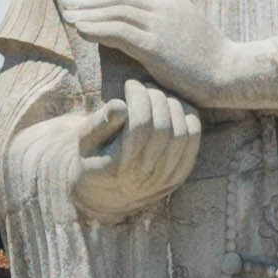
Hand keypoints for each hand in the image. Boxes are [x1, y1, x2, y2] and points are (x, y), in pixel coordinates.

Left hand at [67, 0, 277, 119]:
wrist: (230, 72)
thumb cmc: (209, 57)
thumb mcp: (187, 28)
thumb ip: (165, 19)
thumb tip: (141, 20)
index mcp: (171, 1)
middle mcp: (164, 8)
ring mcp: (160, 25)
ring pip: (115, 10)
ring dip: (88, 11)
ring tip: (67, 14)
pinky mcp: (155, 46)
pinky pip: (118, 32)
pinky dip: (96, 28)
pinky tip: (80, 29)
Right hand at [73, 81, 202, 220]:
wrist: (106, 193)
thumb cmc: (93, 157)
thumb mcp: (85, 141)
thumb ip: (99, 123)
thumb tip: (119, 105)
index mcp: (118, 169)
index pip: (140, 126)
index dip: (138, 98)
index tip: (130, 84)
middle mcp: (146, 177)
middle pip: (162, 127)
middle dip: (155, 97)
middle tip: (144, 86)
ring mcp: (166, 178)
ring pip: (181, 132)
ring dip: (172, 104)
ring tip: (156, 95)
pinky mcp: (180, 174)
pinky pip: (193, 139)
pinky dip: (187, 116)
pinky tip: (171, 106)